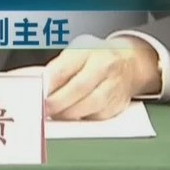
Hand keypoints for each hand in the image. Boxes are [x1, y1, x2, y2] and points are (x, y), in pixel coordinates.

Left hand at [34, 35, 160, 120]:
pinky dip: (83, 118)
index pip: (66, 66)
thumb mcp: (76, 52)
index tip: (39, 94)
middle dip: (59, 102)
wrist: (130, 63)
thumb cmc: (97, 57)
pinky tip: (73, 116)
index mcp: (89, 50)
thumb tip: (42, 86)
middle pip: (80, 87)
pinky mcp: (118, 104)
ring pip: (91, 104)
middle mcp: (105, 66)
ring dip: (69, 113)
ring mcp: (114, 85)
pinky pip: (98, 116)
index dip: (50, 83)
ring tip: (56, 114)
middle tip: (45, 109)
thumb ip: (59, 67)